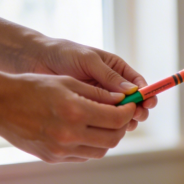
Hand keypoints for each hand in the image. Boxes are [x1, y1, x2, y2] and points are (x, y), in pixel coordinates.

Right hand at [0, 73, 135, 162]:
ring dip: (108, 138)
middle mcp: (69, 135)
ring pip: (100, 151)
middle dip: (122, 126)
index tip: (130, 105)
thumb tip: (123, 99)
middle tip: (120, 115)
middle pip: (113, 139)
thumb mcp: (67, 83)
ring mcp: (61, 150)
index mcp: (75, 112)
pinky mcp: (54, 158)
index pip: (116, 119)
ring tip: (104, 123)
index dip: (128, 112)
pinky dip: (91, 145)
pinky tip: (87, 132)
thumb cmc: (33, 87)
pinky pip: (83, 156)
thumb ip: (98, 93)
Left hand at [24, 37, 156, 130]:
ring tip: (123, 124)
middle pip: (133, 103)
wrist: (35, 61)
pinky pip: (103, 121)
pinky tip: (107, 129)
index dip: (146, 94)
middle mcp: (112, 86)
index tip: (148, 103)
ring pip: (120, 115)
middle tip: (136, 116)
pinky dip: (108, 126)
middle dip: (138, 110)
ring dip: (125, 121)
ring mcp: (100, 100)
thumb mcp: (88, 60)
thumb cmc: (62, 54)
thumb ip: (108, 76)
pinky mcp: (88, 110)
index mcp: (117, 70)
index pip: (138, 84)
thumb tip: (132, 91)